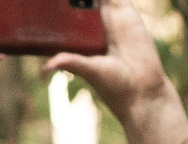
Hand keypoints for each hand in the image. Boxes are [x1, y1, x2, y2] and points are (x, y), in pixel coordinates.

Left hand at [44, 0, 174, 127]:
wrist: (143, 91)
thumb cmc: (114, 87)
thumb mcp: (90, 71)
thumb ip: (72, 62)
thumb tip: (48, 65)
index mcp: (82, 40)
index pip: (68, 17)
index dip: (61, 7)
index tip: (43, 3)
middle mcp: (96, 27)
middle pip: (82, 3)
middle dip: (72, 0)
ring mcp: (112, 18)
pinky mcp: (127, 13)